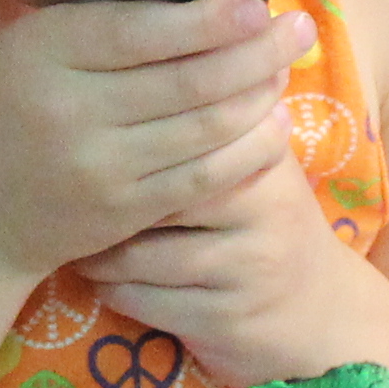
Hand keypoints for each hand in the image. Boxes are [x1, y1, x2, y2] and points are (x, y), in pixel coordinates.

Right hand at [0, 0, 306, 294]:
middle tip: (298, 29)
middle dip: (257, 52)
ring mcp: (101, 167)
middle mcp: (71, 110)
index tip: (255, 4)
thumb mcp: (28, 45)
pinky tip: (272, 125)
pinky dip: (247, 150)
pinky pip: (204, 177)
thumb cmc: (4, 111)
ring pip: (206, 128)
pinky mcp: (124, 210)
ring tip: (288, 68)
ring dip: (260, 96)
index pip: (140, 32)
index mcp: (44, 53)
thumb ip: (100, 17)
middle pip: (187, 80)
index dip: (208, 20)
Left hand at [77, 147, 372, 379]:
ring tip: (81, 242)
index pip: (175, 138)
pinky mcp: (228, 320)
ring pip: (137, 256)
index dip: (121, 146)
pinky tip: (105, 281)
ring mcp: (249, 268)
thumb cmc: (264, 227)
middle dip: (100, 203)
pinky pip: (142, 301)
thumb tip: (133, 67)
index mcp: (264, 156)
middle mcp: (264, 209)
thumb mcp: (251, 169)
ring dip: (97, 255)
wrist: (322, 313)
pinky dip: (112, 291)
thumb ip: (205, 125)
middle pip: (149, 196)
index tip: (83, 148)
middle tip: (66, 199)